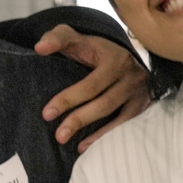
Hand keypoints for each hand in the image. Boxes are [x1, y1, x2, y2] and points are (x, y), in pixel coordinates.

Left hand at [34, 26, 152, 149]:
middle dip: (79, 120)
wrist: (119, 53)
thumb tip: (39, 48)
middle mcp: (131, 75)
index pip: (90, 84)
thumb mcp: (74, 37)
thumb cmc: (91, 48)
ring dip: (96, 134)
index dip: (68, 99)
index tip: (47, 114)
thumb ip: (56, 38)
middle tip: (58, 135)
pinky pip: (128, 123)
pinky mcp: (143, 103)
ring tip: (74, 146)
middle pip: (104, 103)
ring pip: (119, 116)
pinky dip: (109, 135)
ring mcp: (140, 91)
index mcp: (114, 59)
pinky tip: (90, 146)